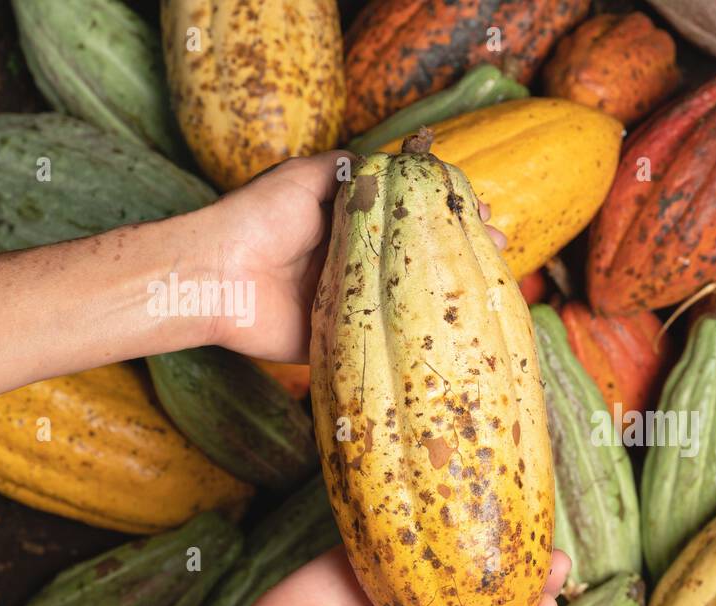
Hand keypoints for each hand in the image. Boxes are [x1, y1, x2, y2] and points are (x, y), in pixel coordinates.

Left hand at [201, 151, 505, 363]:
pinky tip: (454, 324)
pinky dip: (420, 332)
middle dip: (459, 248)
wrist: (218, 276)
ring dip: (450, 287)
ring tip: (491, 276)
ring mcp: (353, 301)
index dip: (446, 213)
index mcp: (349, 224)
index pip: (408, 216)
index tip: (482, 212)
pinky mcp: (343, 337)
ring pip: (411, 295)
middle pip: (417, 255)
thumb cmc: (256, 218)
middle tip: (497, 246)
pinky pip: (385, 336)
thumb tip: (395, 159)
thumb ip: (349, 169)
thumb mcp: (306, 176)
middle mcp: (356, 262)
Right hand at [220, 547, 569, 605]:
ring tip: (532, 531)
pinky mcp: (386, 553)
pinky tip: (478, 506)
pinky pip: (425, 534)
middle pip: (506, 600)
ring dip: (507, 548)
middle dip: (537, 581)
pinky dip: (452, 521)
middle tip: (555, 560)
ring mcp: (418, 586)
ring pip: (475, 563)